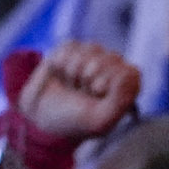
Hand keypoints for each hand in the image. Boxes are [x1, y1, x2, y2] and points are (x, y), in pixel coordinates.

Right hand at [14, 39, 141, 152]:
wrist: (40, 119)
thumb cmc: (75, 123)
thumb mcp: (100, 120)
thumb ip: (121, 100)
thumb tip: (129, 73)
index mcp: (125, 88)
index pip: (129, 72)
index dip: (111, 81)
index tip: (96, 93)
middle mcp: (112, 70)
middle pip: (111, 58)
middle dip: (91, 77)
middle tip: (82, 92)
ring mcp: (92, 58)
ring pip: (92, 49)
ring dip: (76, 71)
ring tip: (71, 85)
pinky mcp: (71, 50)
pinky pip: (72, 46)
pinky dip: (63, 61)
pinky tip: (61, 74)